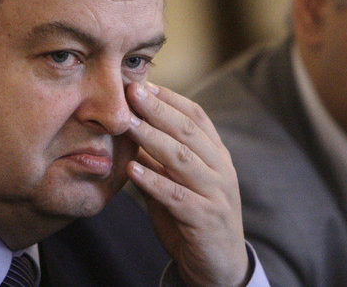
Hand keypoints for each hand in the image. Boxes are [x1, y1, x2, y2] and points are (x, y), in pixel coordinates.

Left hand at [125, 81, 248, 286]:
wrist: (218, 264)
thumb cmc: (192, 214)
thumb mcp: (177, 179)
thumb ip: (158, 156)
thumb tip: (129, 125)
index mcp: (215, 154)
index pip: (195, 116)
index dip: (169, 98)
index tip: (141, 83)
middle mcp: (220, 168)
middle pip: (187, 131)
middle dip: (157, 109)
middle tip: (131, 91)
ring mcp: (215, 193)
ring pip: (182, 159)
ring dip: (151, 138)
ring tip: (126, 123)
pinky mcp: (205, 219)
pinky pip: (177, 196)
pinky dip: (154, 182)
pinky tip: (132, 170)